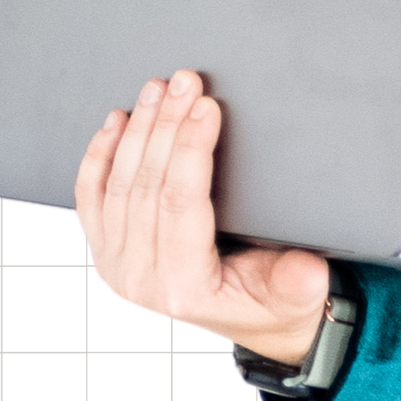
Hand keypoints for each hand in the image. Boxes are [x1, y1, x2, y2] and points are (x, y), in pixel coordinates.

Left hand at [75, 67, 332, 366]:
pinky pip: (92, 195)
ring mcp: (117, 263)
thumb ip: (300, 284)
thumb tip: (308, 270)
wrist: (250, 319)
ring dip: (139, 130)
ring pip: (118, 183)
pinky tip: (116, 122)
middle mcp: (139, 279)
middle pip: (145, 186)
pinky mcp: (108, 248)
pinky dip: (100, 154)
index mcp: (184, 287)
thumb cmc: (275, 300)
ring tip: (158, 89)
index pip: (180, 205)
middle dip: (166, 126)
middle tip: (184, 82)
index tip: (206, 107)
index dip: (191, 151)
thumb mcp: (299, 296)